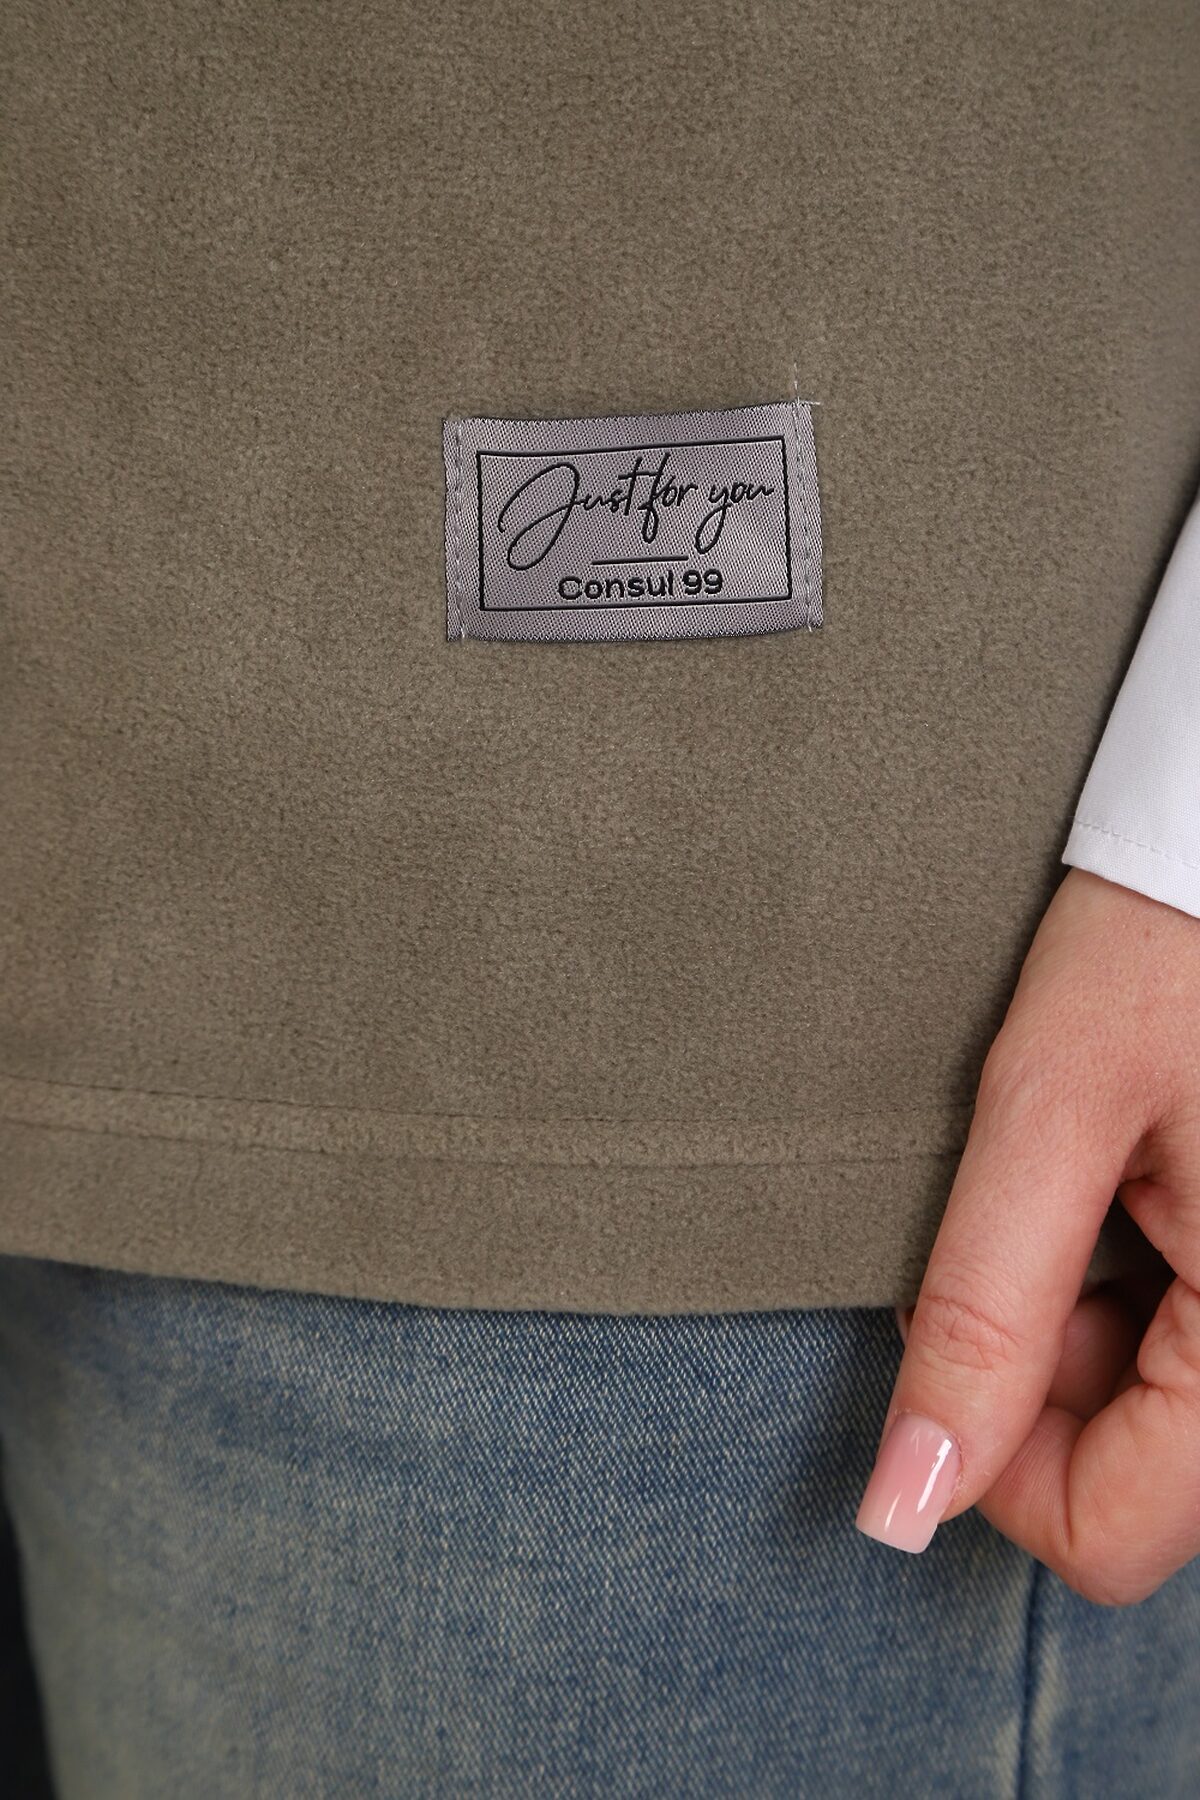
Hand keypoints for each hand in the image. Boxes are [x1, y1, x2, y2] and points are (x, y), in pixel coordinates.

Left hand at [854, 866, 1199, 1602]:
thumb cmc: (1169, 937)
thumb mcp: (1053, 1110)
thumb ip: (980, 1313)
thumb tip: (904, 1501)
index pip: (1107, 1534)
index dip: (991, 1461)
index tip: (947, 1334)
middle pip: (1139, 1481)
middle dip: (1041, 1382)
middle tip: (1030, 1223)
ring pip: (1163, 1419)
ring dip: (1086, 1334)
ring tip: (1086, 1184)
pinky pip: (1194, 1348)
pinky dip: (1134, 1296)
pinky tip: (1128, 1189)